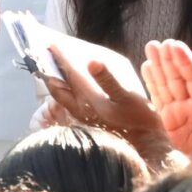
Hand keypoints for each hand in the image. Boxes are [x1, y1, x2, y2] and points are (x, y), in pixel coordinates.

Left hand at [39, 43, 169, 162]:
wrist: (144, 147)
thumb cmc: (138, 121)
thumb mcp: (127, 97)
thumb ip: (108, 80)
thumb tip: (91, 61)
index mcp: (88, 99)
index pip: (68, 74)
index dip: (60, 58)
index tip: (51, 44)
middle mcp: (79, 108)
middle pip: (58, 86)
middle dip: (52, 69)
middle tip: (48, 55)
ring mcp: (82, 116)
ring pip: (62, 95)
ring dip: (58, 80)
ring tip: (57, 66)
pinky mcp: (87, 121)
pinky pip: (70, 102)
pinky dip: (67, 89)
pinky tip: (73, 85)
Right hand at [143, 39, 191, 168]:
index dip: (185, 62)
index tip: (175, 46)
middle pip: (179, 77)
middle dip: (169, 59)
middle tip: (158, 43)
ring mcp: (180, 112)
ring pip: (167, 84)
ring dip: (159, 65)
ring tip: (151, 47)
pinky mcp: (168, 121)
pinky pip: (158, 97)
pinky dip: (152, 82)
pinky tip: (146, 67)